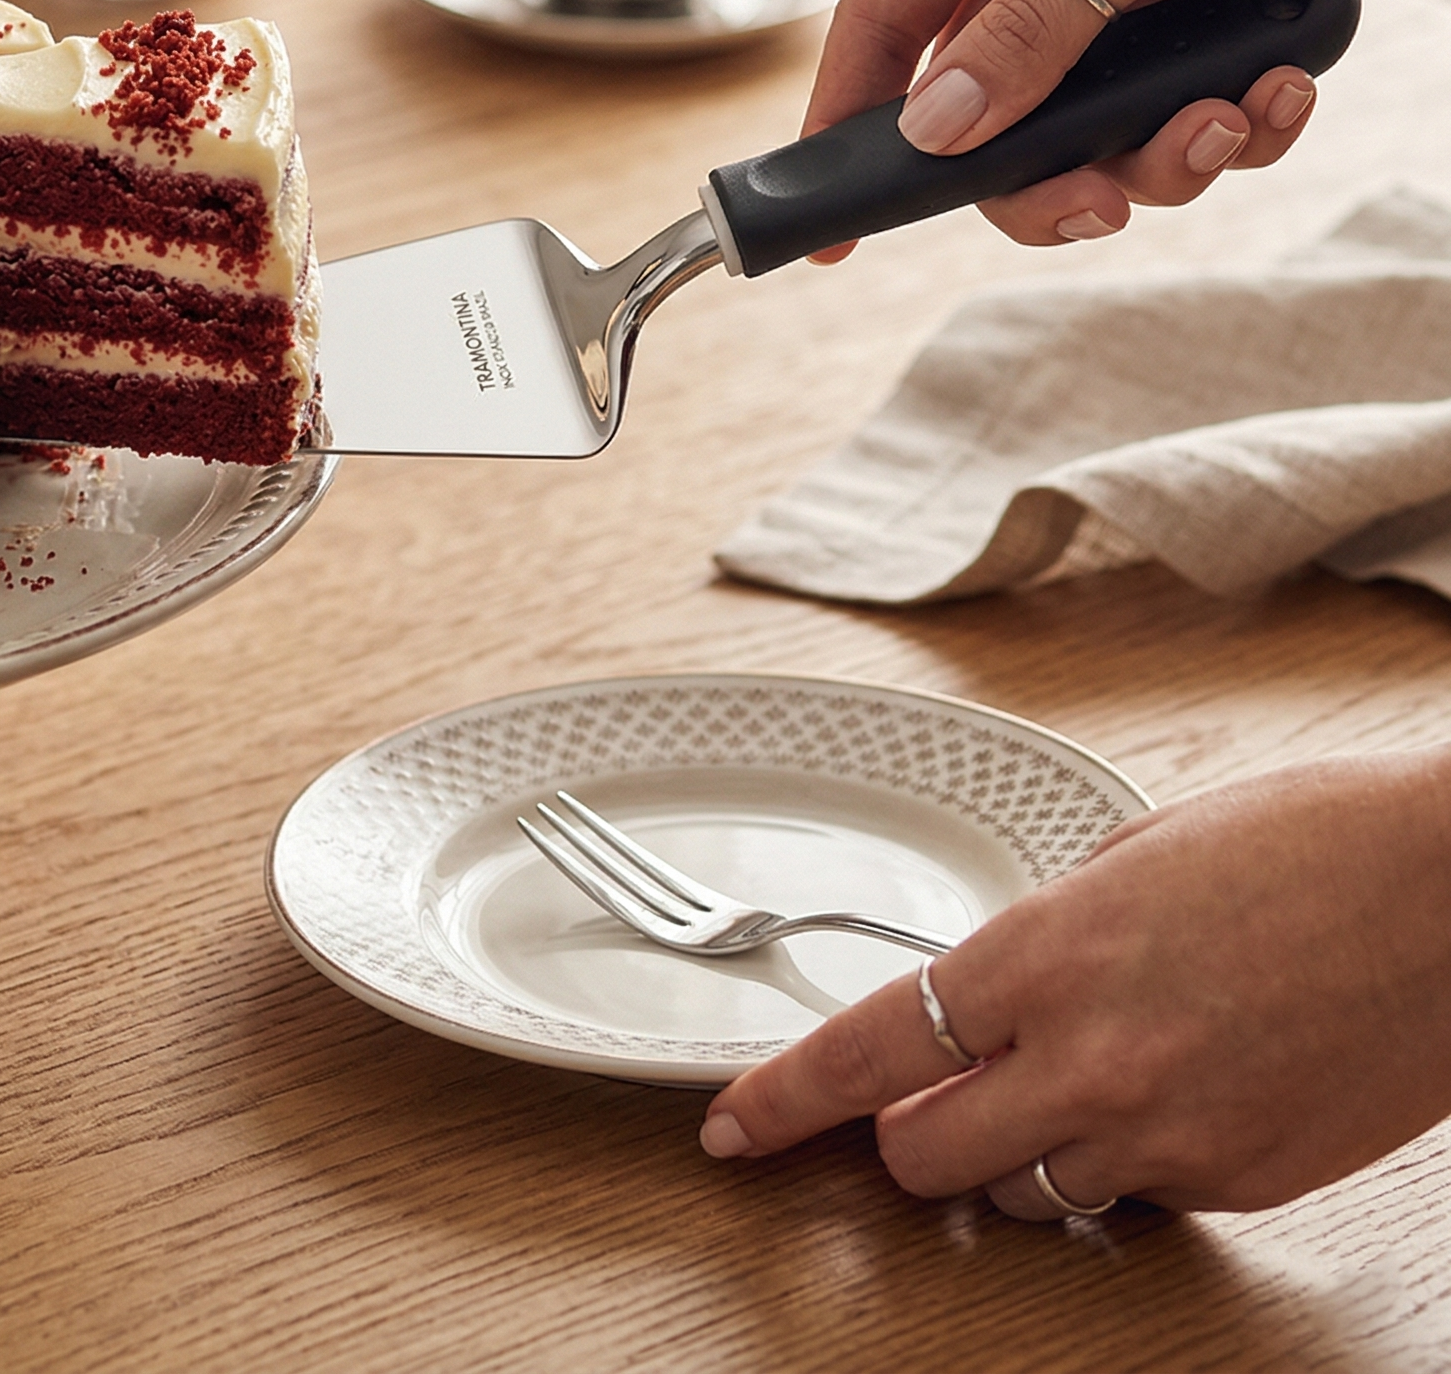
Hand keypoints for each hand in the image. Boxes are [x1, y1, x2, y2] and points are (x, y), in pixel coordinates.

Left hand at [698, 752, 1450, 1215]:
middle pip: (926, 1158)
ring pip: (1027, 1197)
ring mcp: (1171, 1136)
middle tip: (932, 1095)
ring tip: (1068, 1083)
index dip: (783, 1100)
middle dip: (909, 1135)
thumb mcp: (1130, 860)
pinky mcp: (1245, 1182)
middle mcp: (1091, 1060)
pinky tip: (1170, 1090)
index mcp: (1044, 955)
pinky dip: (1122, 1161)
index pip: (868, 1053)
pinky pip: (1136, 1198)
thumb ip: (1042, 940)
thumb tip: (992, 1000)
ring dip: (1016, 1155)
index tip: (733, 1126)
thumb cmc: (1305, 842)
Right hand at [808, 0, 1450, 251]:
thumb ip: (1038, 27)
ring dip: (1161, 151)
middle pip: (988, 104)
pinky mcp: (1204, 10)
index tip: (832, 221)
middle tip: (1099, 206)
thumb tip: (938, 128)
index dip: (847, 119)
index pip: (883, 16)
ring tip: (1230, 120)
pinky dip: (1234, 123)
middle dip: (1046, 168)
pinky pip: (1183, 111)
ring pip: (1089, 125)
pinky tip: (1281, 87)